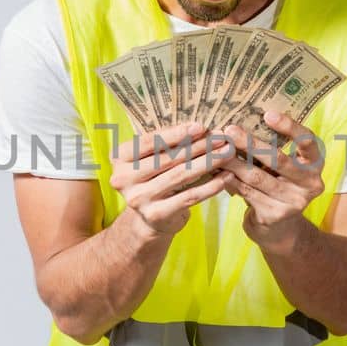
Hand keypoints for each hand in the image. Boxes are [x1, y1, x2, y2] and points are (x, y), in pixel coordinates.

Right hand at [108, 121, 233, 236]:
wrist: (150, 218)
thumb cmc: (155, 178)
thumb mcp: (152, 158)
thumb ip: (166, 143)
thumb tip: (199, 128)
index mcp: (119, 158)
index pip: (150, 142)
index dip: (176, 134)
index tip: (201, 127)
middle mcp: (123, 179)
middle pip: (167, 158)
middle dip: (198, 146)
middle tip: (221, 138)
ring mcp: (138, 199)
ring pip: (180, 176)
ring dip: (208, 162)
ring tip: (227, 153)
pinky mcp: (155, 215)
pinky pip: (189, 197)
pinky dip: (210, 186)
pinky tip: (225, 177)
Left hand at [219, 111, 325, 251]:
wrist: (278, 227)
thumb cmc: (278, 185)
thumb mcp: (283, 167)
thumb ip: (274, 148)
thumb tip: (243, 118)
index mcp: (315, 165)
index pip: (308, 141)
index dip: (290, 127)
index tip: (267, 114)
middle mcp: (310, 184)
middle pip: (278, 160)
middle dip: (250, 143)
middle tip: (229, 130)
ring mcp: (294, 202)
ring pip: (258, 177)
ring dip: (234, 162)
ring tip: (216, 150)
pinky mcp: (275, 215)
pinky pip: (248, 192)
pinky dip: (231, 180)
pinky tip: (218, 170)